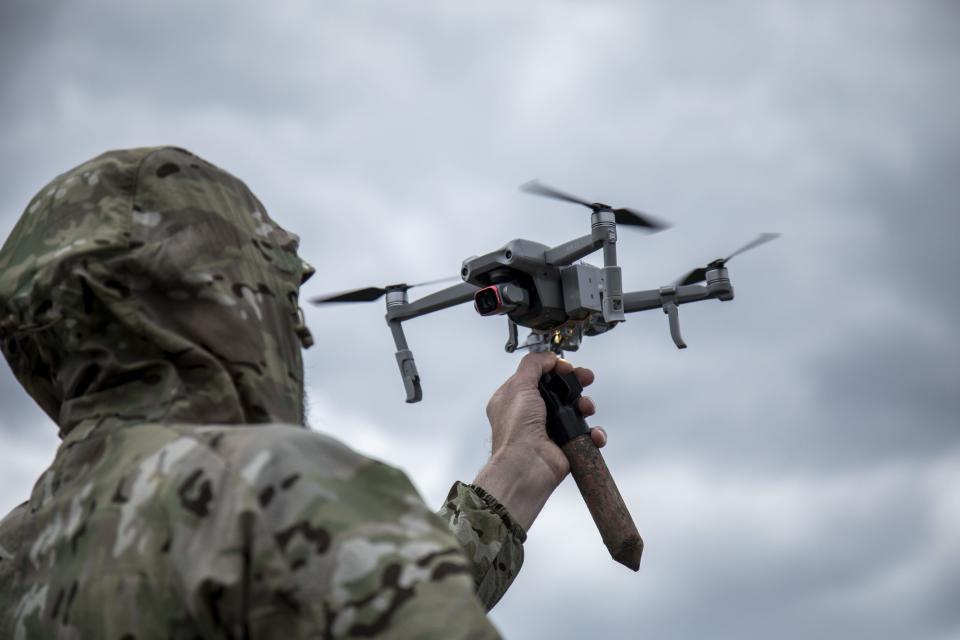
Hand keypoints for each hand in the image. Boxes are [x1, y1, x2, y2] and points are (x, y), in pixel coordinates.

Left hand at [473, 352, 606, 531]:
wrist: (526, 467)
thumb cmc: (516, 431)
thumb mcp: (519, 386)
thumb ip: (533, 365)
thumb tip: (548, 357)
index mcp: (514, 398)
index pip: (537, 375)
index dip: (555, 369)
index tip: (567, 367)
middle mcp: (530, 413)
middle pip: (560, 390)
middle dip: (576, 383)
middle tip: (586, 378)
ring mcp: (549, 430)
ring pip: (575, 410)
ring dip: (585, 405)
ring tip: (586, 408)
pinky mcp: (565, 445)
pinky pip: (585, 435)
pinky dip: (594, 433)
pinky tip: (593, 433)